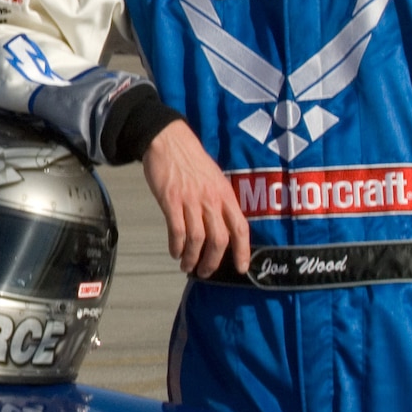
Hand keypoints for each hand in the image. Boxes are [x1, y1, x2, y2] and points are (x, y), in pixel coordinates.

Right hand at [140, 120, 250, 277]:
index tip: (240, 267)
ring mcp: (191, 200)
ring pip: (197, 239)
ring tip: (187, 265)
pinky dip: (176, 245)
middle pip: (219, 239)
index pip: (240, 227)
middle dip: (213, 261)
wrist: (168, 140)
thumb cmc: (190, 159)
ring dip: (192, 257)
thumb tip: (222, 224)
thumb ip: (219, 200)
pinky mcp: (171, 200)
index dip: (242, 251)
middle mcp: (211, 199)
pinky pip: (176, 230)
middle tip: (205, 272)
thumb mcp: (214, 177)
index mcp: (225, 194)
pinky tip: (175, 251)